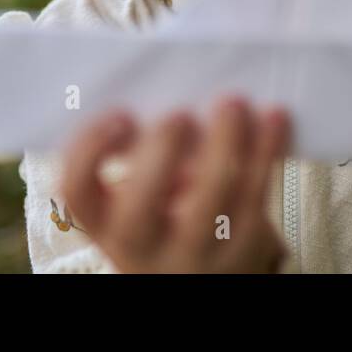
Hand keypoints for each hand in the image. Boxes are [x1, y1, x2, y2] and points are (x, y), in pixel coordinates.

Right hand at [61, 97, 291, 272]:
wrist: (205, 272)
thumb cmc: (168, 212)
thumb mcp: (142, 194)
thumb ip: (147, 151)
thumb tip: (178, 78)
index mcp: (105, 219)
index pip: (78, 190)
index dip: (91, 149)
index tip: (120, 115)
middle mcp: (142, 242)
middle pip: (141, 204)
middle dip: (162, 151)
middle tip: (180, 114)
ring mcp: (195, 248)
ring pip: (212, 195)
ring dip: (226, 140)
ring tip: (232, 102)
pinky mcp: (244, 243)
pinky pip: (258, 191)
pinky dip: (267, 148)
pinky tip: (274, 117)